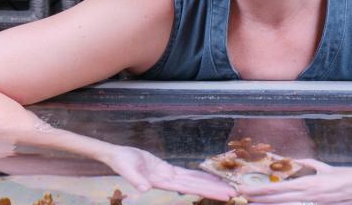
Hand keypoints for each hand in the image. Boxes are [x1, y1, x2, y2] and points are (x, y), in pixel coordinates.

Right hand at [101, 145, 235, 200]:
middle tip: (234, 193)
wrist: (117, 155)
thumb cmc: (121, 162)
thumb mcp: (127, 170)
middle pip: (197, 186)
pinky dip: (198, 175)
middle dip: (215, 189)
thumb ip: (136, 180)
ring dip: (210, 183)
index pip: (191, 188)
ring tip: (226, 187)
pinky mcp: (168, 169)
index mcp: (163, 182)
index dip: (208, 191)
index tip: (223, 195)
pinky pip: (187, 173)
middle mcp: (170, 181)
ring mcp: (169, 176)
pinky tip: (208, 177)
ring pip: (194, 180)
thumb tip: (146, 188)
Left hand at [239, 159, 351, 204]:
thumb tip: (298, 162)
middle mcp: (312, 196)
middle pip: (279, 199)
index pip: (280, 188)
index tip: (246, 190)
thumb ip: (312, 166)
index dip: (261, 190)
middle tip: (241, 197)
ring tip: (253, 203)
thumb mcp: (330, 169)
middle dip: (259, 199)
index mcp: (312, 184)